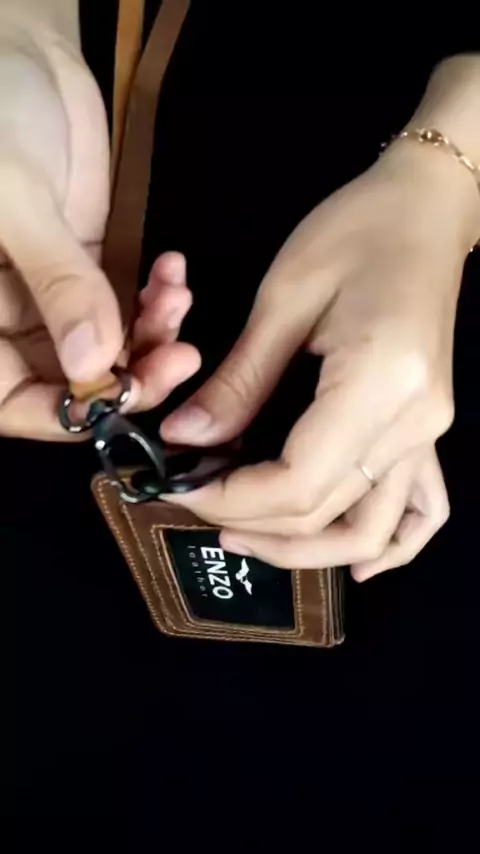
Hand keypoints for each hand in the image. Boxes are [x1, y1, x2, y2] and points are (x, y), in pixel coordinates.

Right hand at [0, 29, 198, 438]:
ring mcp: (51, 292)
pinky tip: (172, 272)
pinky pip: (129, 304)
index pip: (11, 399)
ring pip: (109, 348)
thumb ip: (56, 283)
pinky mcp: (89, 266)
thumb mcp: (12, 198)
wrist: (17, 51)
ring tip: (177, 298)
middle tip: (179, 358)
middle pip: (70, 382)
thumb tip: (96, 367)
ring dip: (153, 335)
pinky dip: (157, 298)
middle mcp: (8, 315)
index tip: (120, 398)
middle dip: (130, 376)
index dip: (63, 412)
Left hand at [160, 144, 478, 578]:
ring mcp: (429, 431)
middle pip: (327, 513)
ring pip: (371, 528)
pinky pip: (420, 509)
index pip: (297, 481)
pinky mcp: (427, 428)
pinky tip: (355, 565)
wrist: (426, 208)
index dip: (232, 497)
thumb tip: (186, 438)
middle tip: (195, 507)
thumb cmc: (355, 230)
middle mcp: (414, 422)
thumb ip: (239, 380)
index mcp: (378, 382)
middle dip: (254, 523)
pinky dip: (390, 546)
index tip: (182, 485)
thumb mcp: (284, 296)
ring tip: (247, 537)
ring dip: (306, 549)